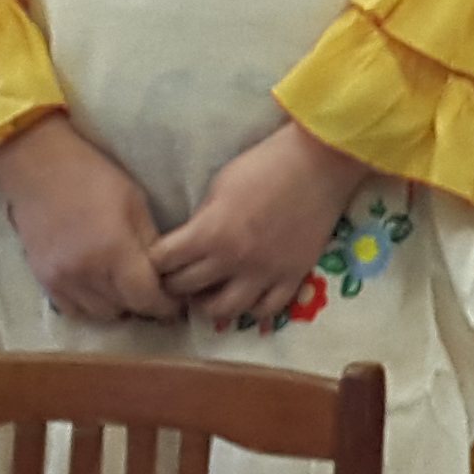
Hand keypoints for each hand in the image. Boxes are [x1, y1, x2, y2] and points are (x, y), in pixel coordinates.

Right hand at [0, 115, 174, 325]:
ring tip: (126, 288)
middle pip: (125, 309)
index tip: (177, 303)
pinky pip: (74, 310)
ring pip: (100, 314)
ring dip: (118, 306)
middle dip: (144, 304)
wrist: (38, 168)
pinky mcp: (44, 279)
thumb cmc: (94, 177)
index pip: (147, 299)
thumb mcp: (135, 204)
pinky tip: (99, 288)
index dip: (167, 306)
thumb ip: (150, 244)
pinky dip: (91, 306)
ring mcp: (62, 279)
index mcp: (115, 252)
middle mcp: (87, 273)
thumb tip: (167, 274)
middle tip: (154, 291)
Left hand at [152, 121, 376, 330]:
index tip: (156, 259)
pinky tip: (245, 295)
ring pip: (223, 311)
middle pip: (185, 288)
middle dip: (173, 283)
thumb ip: (203, 219)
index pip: (163, 262)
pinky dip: (251, 307)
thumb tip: (191, 241)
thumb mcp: (220, 185)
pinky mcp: (293, 276)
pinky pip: (266, 309)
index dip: (154, 260)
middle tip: (173, 277)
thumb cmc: (265, 164)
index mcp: (210, 232)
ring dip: (206, 304)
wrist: (319, 162)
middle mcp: (234, 260)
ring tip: (205, 295)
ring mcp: (265, 272)